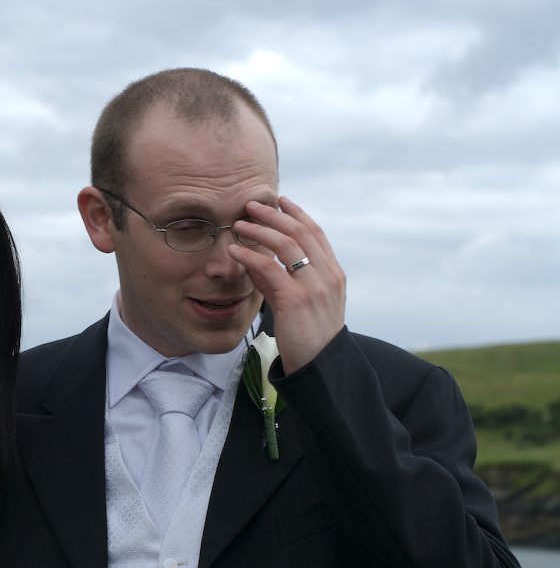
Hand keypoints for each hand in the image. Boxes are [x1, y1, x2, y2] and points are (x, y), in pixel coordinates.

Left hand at [228, 196, 345, 373]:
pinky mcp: (295, 300)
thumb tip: (255, 262)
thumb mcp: (299, 303)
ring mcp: (314, 286)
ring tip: (239, 224)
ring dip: (259, 230)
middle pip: (300, 232)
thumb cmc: (308, 337)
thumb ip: (280, 281)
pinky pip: (269, 269)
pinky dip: (250, 256)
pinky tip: (235, 251)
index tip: (280, 200)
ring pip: (286, 245)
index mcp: (333, 273)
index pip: (315, 233)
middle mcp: (327, 275)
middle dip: (274, 215)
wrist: (320, 367)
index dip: (297, 214)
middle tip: (251, 205)